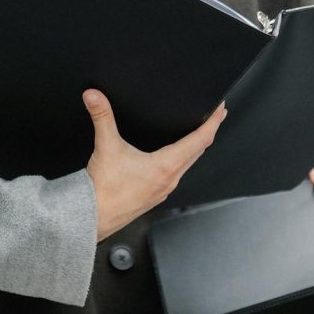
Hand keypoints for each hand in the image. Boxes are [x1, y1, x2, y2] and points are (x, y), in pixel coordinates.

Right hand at [84, 90, 225, 241]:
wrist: (93, 217)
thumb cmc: (103, 191)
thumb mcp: (106, 147)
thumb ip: (102, 116)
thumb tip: (94, 96)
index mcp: (165, 166)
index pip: (199, 140)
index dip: (212, 122)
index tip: (220, 110)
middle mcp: (169, 179)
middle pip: (199, 152)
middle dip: (209, 132)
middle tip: (216, 116)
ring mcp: (164, 189)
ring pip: (188, 164)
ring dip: (197, 148)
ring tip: (199, 134)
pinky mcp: (155, 195)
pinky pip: (176, 175)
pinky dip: (183, 161)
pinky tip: (174, 158)